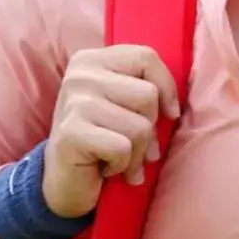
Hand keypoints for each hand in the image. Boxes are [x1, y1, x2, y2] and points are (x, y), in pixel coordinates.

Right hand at [43, 43, 180, 219]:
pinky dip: (122, 165)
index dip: (167, 88)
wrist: (64, 181)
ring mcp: (73, 102)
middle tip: (134, 146)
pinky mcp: (71, 132)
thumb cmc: (101, 141)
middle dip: (150, 129)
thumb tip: (174, 107)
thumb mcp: (122, 106)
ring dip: (137, 154)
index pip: (145, 57)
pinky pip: (123, 148)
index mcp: (92, 60)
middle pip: (148, 95)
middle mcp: (80, 75)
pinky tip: (105, 168)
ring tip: (121, 160)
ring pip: (140, 126)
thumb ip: (143, 90)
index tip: (169, 114)